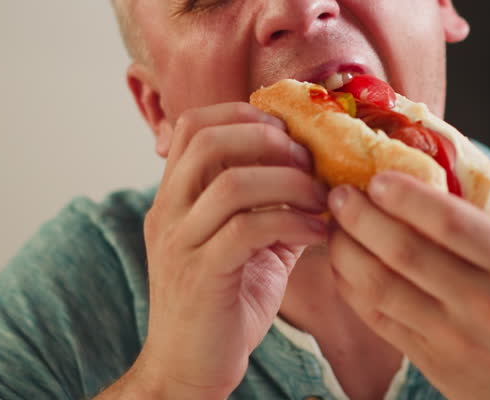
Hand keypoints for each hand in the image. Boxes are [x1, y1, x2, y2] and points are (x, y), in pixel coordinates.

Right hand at [120, 103, 329, 398]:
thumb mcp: (249, 247)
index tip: (290, 134)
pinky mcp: (201, 276)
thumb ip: (273, 207)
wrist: (187, 374)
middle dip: (269, 139)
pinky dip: (292, 222)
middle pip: (208, 139)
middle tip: (308, 160)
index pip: (195, 124)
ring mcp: (180, 243)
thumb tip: (322, 176)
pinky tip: (318, 232)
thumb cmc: (222, 308)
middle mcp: (168, 212)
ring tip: (321, 198)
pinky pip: (246, 229)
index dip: (246, 115)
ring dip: (289, 181)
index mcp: (174, 197)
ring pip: (230, 182)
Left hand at [327, 172, 489, 399]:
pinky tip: (344, 263)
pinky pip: (378, 318)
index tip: (377, 176)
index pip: (448, 221)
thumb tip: (438, 171)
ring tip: (335, 225)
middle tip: (339, 194)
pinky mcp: (432, 363)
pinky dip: (351, 287)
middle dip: (361, 216)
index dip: (404, 194)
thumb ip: (489, 219)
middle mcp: (485, 302)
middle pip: (404, 251)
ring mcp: (455, 337)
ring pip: (380, 286)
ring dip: (346, 250)